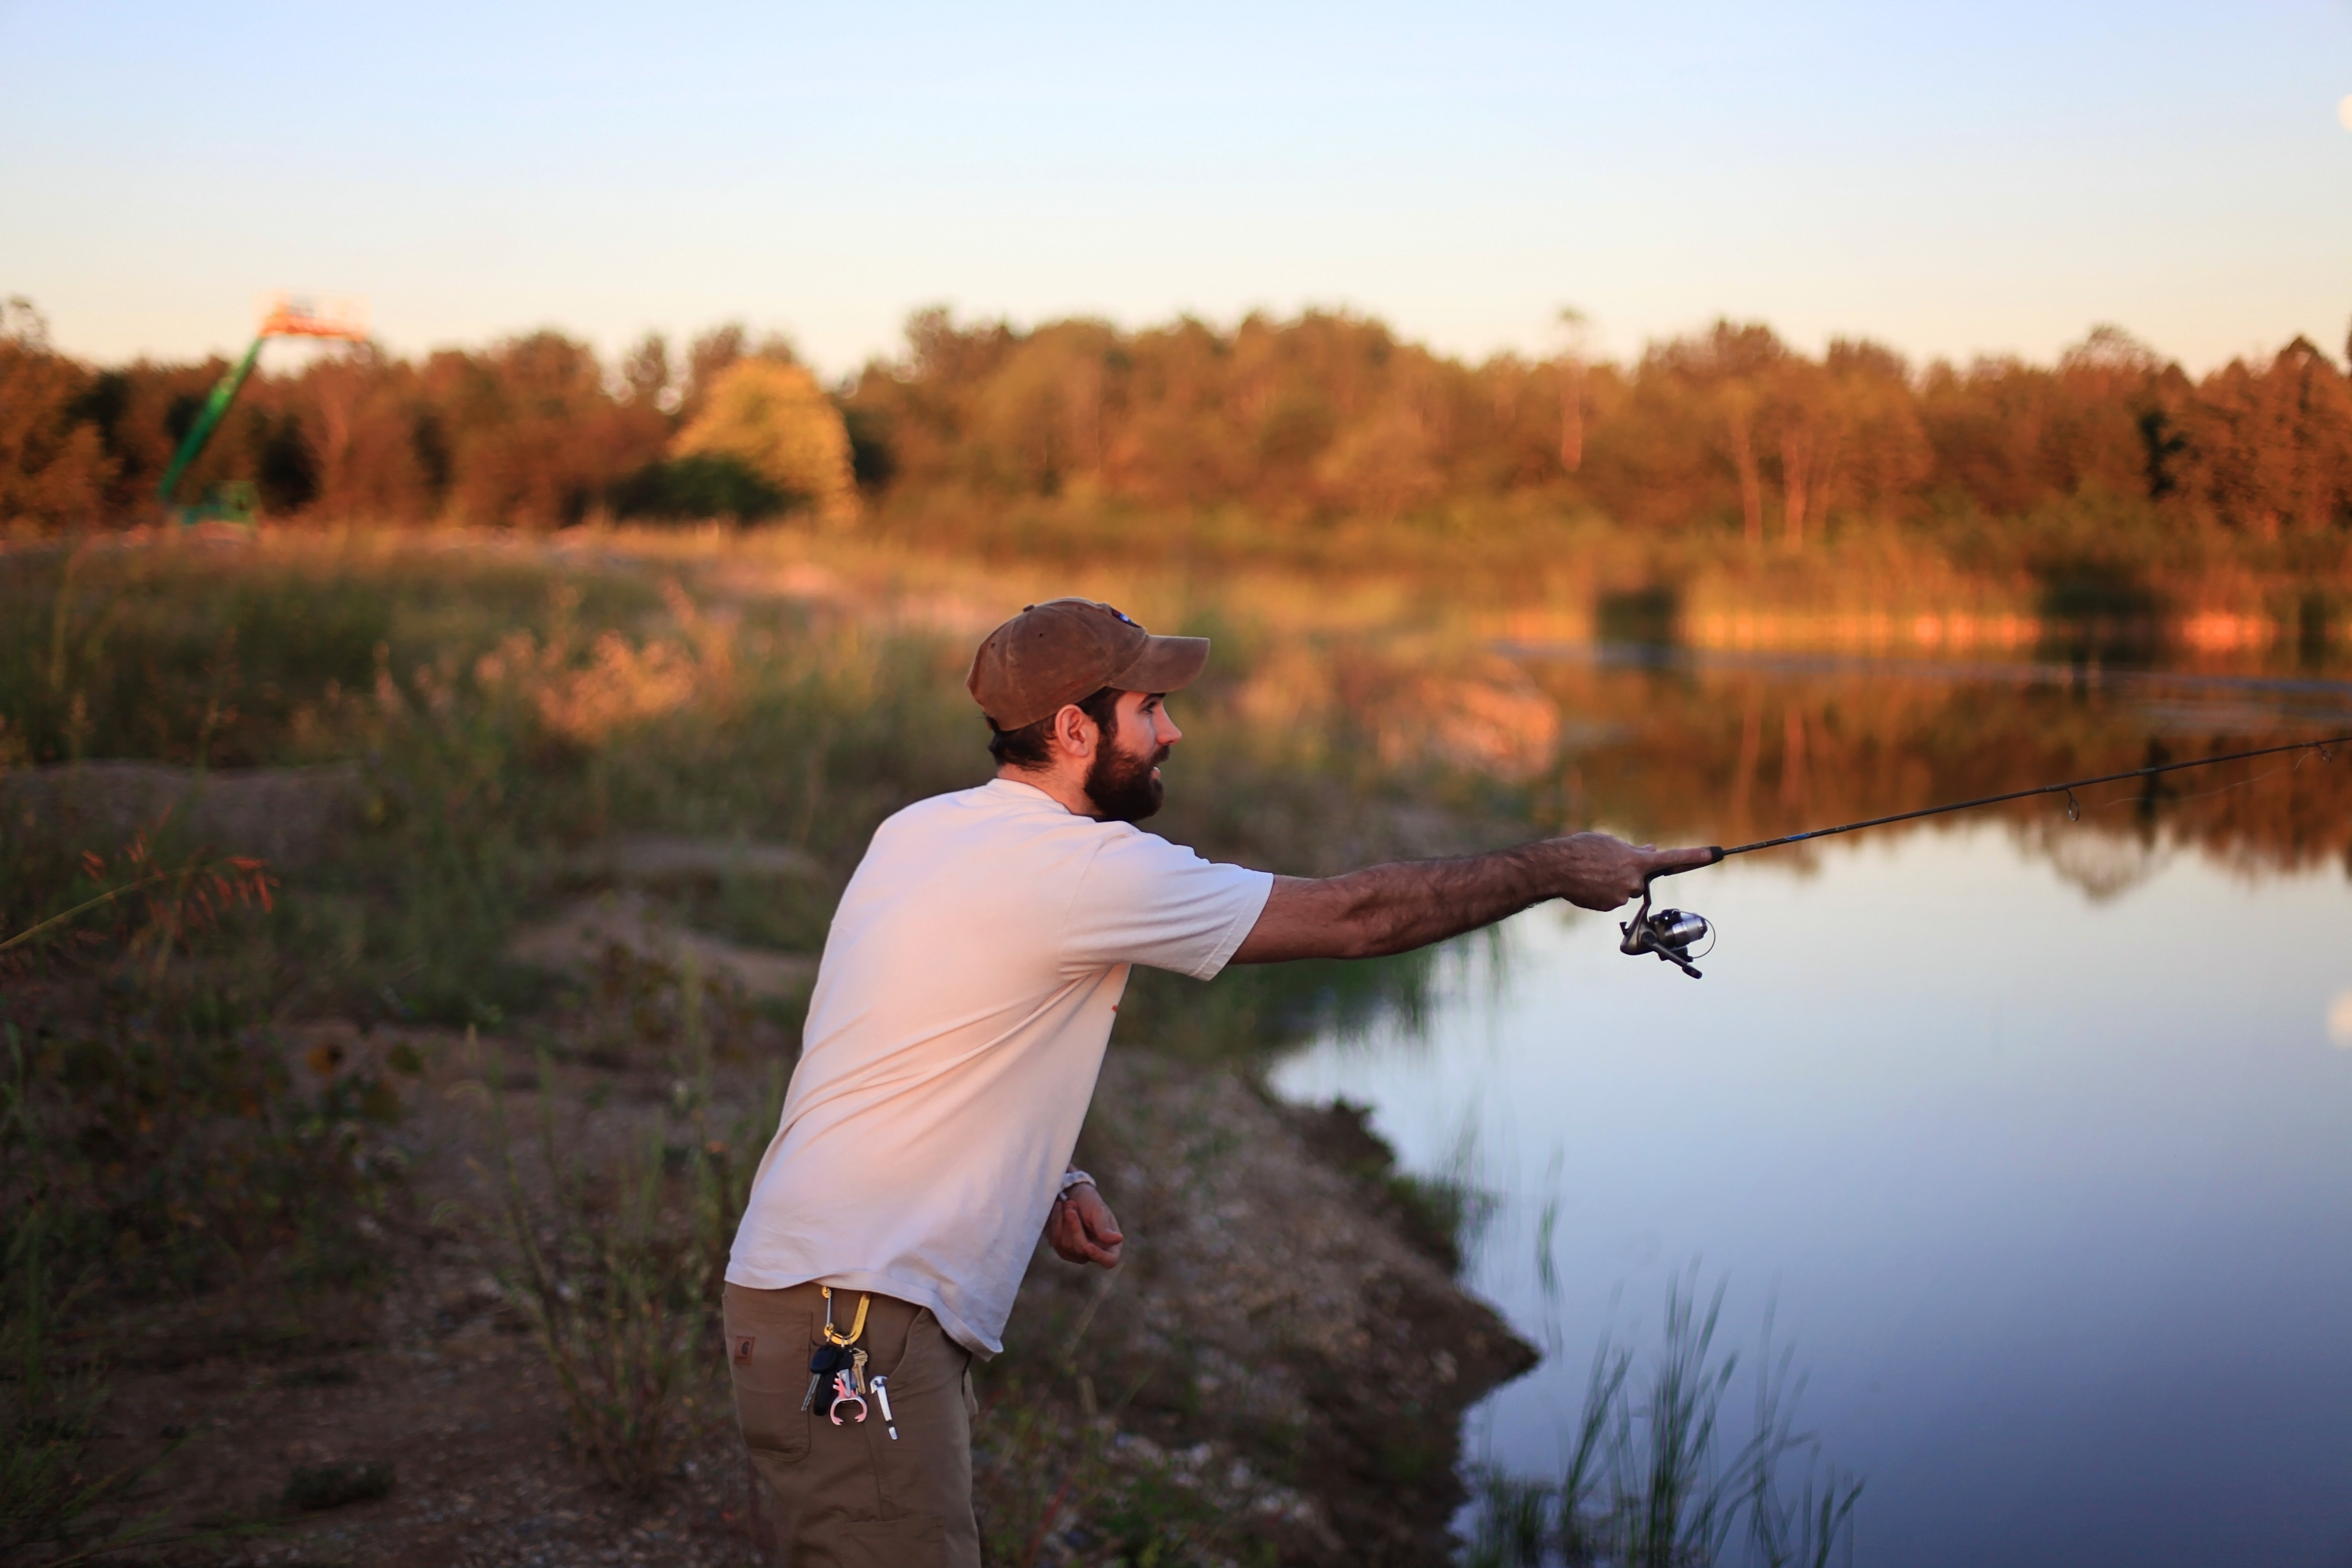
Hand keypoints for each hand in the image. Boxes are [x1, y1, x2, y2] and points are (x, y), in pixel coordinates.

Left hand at [1046, 1183, 1124, 1268]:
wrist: (1072, 1194)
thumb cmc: (1090, 1202)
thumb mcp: (1099, 1210)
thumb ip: (1104, 1227)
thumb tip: (1118, 1239)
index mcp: (1110, 1244)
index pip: (1109, 1260)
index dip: (1099, 1256)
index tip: (1088, 1246)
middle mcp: (1094, 1253)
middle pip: (1082, 1250)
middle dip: (1075, 1226)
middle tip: (1071, 1204)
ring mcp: (1077, 1254)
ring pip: (1067, 1247)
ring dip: (1064, 1222)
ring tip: (1068, 1204)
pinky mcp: (1062, 1250)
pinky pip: (1056, 1242)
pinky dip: (1056, 1224)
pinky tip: (1059, 1209)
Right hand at [1548, 833, 1720, 910]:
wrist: (1556, 869)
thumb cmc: (1581, 849)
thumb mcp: (1610, 843)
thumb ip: (1633, 850)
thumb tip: (1651, 851)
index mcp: (1637, 861)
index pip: (1673, 858)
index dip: (1696, 856)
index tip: (1716, 853)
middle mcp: (1634, 881)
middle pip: (1641, 879)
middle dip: (1629, 873)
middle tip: (1606, 864)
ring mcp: (1622, 896)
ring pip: (1626, 889)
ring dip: (1614, 882)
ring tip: (1593, 873)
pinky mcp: (1609, 906)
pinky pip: (1613, 899)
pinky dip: (1604, 892)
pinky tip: (1589, 884)